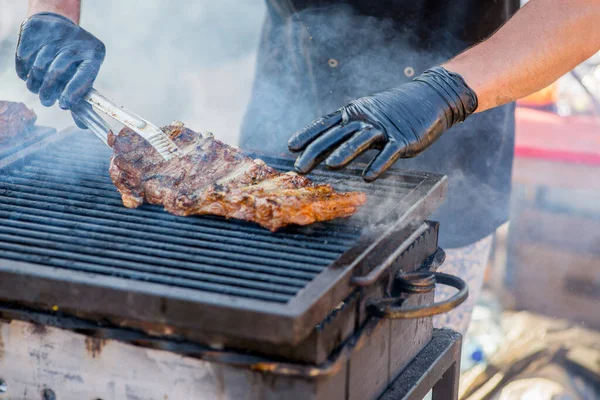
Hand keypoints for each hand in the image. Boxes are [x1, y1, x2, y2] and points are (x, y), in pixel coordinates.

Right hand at [15, 12, 104, 124]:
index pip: (84, 76)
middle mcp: (77, 42)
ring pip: (39, 63)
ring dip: (35, 81)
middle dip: (49, 90)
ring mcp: (55, 33)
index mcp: (94, 55)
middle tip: (46, 101)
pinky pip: (24, 54)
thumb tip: (83, 126)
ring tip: (36, 89)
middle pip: (58, 70)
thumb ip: (81, 99)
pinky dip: (23, 69)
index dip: (73, 92)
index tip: (64, 106)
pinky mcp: (34, 28)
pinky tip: (26, 75)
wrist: (58, 29)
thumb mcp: (82, 77)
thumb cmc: (73, 62)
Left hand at [288, 67, 477, 181]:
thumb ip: (350, 129)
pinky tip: (368, 177)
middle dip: (316, 151)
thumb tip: (328, 147)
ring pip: (360, 141)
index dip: (308, 134)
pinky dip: (379, 164)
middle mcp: (365, 119)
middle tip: (300, 167)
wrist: (431, 96)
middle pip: (336, 135)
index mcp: (354, 112)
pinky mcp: (404, 138)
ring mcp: (384, 128)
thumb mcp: (368, 115)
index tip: (291, 146)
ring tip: (330, 167)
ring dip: (345, 154)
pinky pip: (389, 152)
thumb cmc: (396, 110)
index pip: (326, 123)